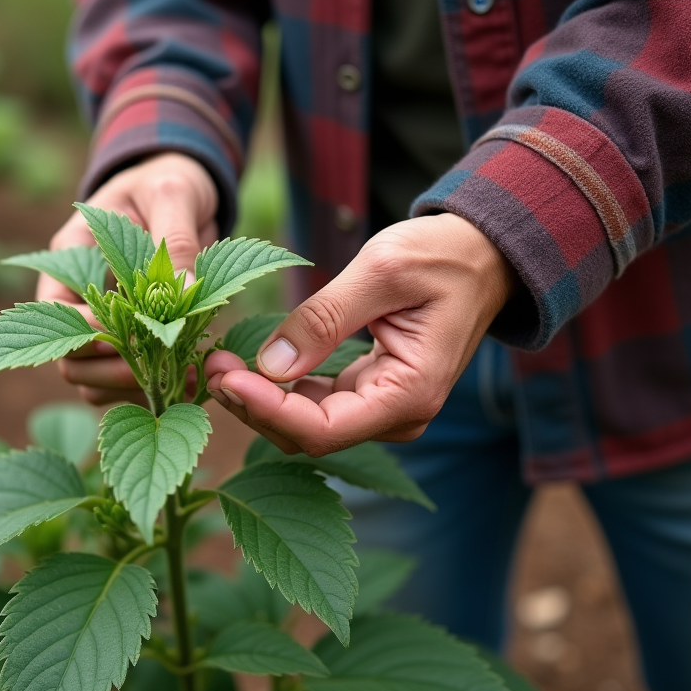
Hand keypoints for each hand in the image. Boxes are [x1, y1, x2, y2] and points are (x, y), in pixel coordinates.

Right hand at [40, 152, 218, 404]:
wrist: (188, 187)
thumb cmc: (169, 179)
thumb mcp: (173, 193)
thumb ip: (175, 239)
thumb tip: (185, 288)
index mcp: (71, 259)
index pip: (57, 313)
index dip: (89, 333)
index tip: (133, 337)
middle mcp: (80, 299)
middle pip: (70, 362)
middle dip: (113, 372)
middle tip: (165, 374)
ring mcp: (106, 325)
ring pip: (96, 382)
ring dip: (135, 389)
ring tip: (187, 378)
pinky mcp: (137, 340)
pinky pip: (131, 381)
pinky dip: (157, 388)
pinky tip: (193, 377)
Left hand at [205, 213, 514, 454]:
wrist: (482, 256)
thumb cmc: (441, 257)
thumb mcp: (381, 272)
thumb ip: (325, 319)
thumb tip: (270, 365)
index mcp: (410, 395)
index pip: (322, 429)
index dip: (267, 410)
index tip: (225, 377)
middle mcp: (397, 416)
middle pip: (307, 434)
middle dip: (252, 404)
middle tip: (209, 361)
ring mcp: (381, 409)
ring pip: (304, 424)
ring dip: (258, 398)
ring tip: (218, 359)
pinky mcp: (366, 393)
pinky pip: (313, 405)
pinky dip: (277, 389)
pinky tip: (246, 364)